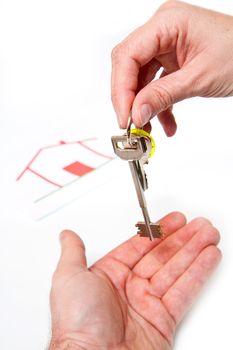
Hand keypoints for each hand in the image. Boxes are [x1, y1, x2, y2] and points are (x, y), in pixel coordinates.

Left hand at [49, 212, 220, 348]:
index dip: (158, 231)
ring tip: (208, 234)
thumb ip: (73, 252)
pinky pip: (184, 290)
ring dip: (194, 250)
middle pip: (162, 255)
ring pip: (176, 269)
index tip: (173, 220)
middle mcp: (130, 287)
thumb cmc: (76, 324)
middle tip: (198, 224)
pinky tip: (208, 257)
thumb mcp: (68, 278)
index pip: (140, 246)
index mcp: (111, 274)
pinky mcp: (163, 320)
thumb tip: (67, 235)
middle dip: (182, 238)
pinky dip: (198, 272)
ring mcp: (148, 302)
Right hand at [111, 0, 232, 134]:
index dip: (121, 89)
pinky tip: (165, 124)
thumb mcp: (199, 78)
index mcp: (167, 22)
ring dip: (143, 106)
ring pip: (141, 79)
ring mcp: (167, 46)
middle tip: (131, 124)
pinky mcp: (172, 60)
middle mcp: (163, 31)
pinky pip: (156, 84)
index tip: (125, 116)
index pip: (128, 55)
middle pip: (129, 67)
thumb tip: (136, 113)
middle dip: (129, 99)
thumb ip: (163, 95)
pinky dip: (159, 105)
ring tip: (147, 129)